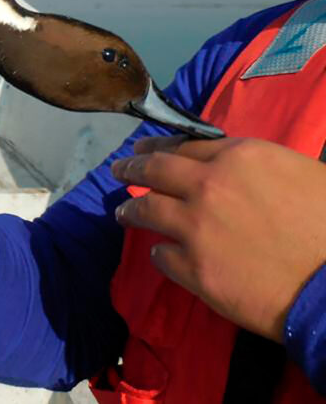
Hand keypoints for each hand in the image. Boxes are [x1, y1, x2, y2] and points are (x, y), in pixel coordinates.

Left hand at [112, 136, 325, 341]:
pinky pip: (161, 256)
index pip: (184, 146)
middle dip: (131, 168)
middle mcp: (207, 186)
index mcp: (238, 157)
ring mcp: (195, 228)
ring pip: (145, 211)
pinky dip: (159, 253)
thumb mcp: (296, 174)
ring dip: (131, 210)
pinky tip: (161, 254)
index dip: (160, 148)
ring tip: (122, 213)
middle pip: (153, 170)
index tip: (143, 150)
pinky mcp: (193, 269)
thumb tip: (230, 169)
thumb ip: (254, 168)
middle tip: (118, 170)